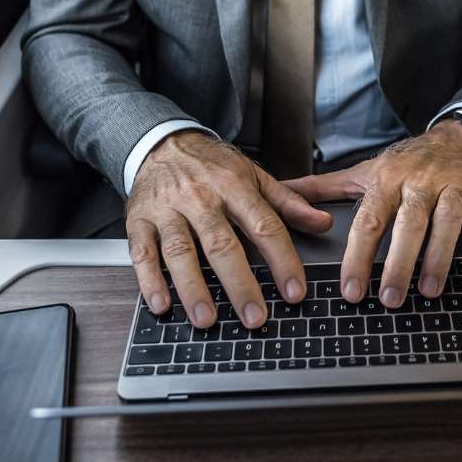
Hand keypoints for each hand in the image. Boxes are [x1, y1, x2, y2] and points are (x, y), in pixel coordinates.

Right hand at [125, 130, 334, 329]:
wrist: (161, 143)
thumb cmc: (210, 166)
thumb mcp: (252, 175)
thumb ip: (287, 202)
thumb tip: (322, 223)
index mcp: (232, 186)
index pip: (263, 225)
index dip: (281, 259)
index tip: (295, 291)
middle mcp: (198, 197)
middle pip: (220, 243)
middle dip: (239, 284)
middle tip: (255, 317)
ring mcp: (166, 209)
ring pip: (180, 250)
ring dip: (193, 287)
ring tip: (207, 318)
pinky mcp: (138, 220)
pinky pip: (142, 251)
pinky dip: (150, 279)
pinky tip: (161, 304)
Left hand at [280, 121, 461, 307]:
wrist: (459, 138)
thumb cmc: (408, 163)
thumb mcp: (365, 171)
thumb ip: (324, 187)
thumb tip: (282, 192)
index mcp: (387, 180)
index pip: (368, 220)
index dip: (358, 256)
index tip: (350, 289)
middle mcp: (420, 183)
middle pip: (408, 224)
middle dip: (398, 263)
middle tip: (390, 297)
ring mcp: (455, 189)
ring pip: (447, 224)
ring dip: (439, 260)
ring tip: (429, 291)